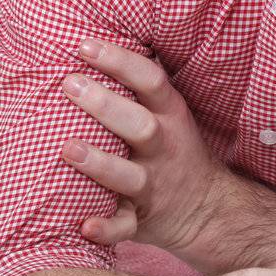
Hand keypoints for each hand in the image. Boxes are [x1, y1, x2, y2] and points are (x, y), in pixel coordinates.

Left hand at [60, 38, 233, 263]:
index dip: (119, 61)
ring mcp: (155, 185)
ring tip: (68, 149)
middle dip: (105, 104)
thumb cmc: (173, 154)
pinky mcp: (144, 219)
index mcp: (170, 117)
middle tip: (69, 84)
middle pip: (139, 124)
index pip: (150, 80)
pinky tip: (85, 226)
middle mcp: (164, 148)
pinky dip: (107, 228)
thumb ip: (135, 92)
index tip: (83, 46)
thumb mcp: (167, 116)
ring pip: (130, 175)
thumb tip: (85, 49)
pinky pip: (125, 227)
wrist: (208, 209)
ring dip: (100, 163)